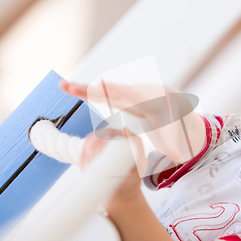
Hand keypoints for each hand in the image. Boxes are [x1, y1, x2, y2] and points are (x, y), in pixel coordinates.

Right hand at [61, 81, 204, 163]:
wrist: (174, 105)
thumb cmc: (176, 121)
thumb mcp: (176, 133)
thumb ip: (174, 143)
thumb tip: (176, 156)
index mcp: (152, 101)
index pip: (135, 97)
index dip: (119, 92)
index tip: (103, 85)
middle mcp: (138, 94)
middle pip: (116, 92)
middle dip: (98, 89)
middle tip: (77, 86)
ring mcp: (128, 95)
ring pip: (105, 92)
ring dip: (85, 90)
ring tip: (64, 86)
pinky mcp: (120, 99)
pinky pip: (102, 95)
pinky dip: (87, 92)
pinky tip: (69, 90)